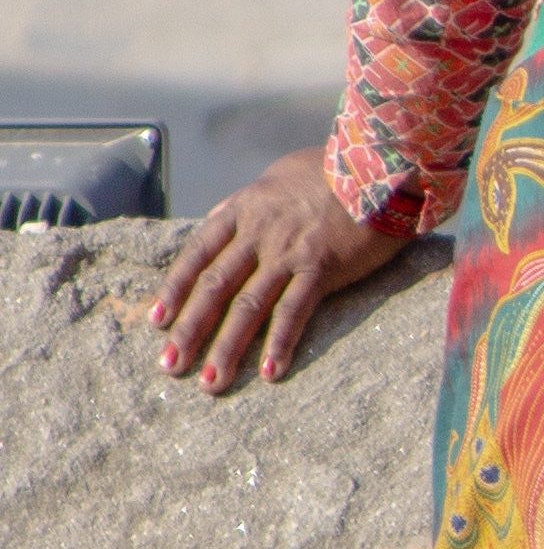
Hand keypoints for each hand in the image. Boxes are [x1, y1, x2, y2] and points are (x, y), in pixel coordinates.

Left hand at [151, 147, 407, 392]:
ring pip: (248, 306)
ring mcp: (289, 251)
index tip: (158, 321)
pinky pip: (294, 311)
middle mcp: (260, 233)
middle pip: (215, 287)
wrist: (381, 165)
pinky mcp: (322, 267)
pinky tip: (270, 372)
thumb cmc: (333, 168)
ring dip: (226, 347)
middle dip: (190, 330)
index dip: (175, 289)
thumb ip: (247, 201)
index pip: (198, 253)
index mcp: (245, 209)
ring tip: (211, 383)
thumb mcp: (278, 176)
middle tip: (170, 366)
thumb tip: (220, 216)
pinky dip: (280, 343)